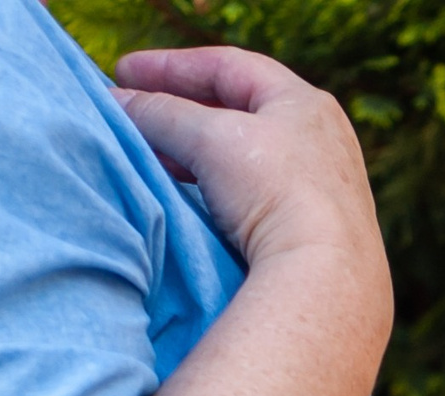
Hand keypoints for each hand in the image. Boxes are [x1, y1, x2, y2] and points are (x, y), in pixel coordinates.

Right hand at [113, 47, 387, 299]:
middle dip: (180, 109)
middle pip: (238, 110)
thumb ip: (160, 114)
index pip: (230, 67)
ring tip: (151, 156)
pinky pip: (255, 194)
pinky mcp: (315, 230)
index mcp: (306, 104)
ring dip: (193, 151)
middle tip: (133, 113)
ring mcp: (323, 187)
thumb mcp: (210, 140)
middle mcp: (322, 140)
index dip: (171, 66)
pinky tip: (188, 198)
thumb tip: (117, 103)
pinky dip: (216, 186)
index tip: (123, 72)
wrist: (327, 281)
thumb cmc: (276, 193)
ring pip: (244, 156)